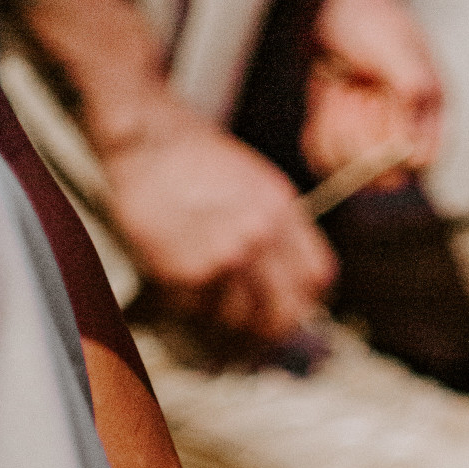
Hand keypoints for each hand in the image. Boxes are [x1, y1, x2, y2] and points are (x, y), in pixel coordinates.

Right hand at [99, 100, 336, 341]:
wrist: (150, 145)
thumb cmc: (200, 162)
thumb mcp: (262, 185)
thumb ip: (285, 232)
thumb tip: (299, 280)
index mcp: (283, 213)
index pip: (317, 278)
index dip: (307, 297)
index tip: (293, 303)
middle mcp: (259, 237)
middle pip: (285, 312)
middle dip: (272, 322)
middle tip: (257, 321)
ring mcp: (224, 258)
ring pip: (242, 319)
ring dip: (228, 313)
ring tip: (214, 290)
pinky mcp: (188, 274)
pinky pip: (201, 310)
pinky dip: (194, 302)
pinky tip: (187, 275)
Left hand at [301, 0, 443, 182]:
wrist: (339, 8)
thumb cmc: (374, 22)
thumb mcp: (395, 50)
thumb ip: (412, 93)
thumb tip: (417, 154)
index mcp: (432, 113)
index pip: (422, 164)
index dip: (397, 149)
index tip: (380, 107)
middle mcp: (406, 135)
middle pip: (383, 177)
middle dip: (361, 133)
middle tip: (358, 91)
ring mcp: (373, 144)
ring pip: (350, 172)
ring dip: (338, 128)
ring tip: (345, 90)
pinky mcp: (343, 143)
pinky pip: (326, 161)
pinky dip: (319, 132)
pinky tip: (329, 100)